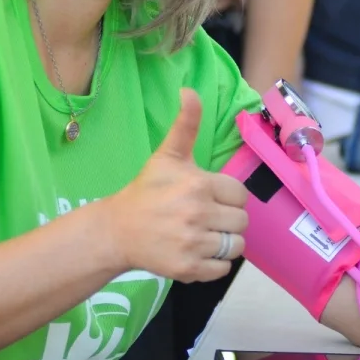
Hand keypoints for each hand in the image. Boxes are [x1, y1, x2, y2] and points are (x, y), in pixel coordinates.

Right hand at [105, 90, 248, 282]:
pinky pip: (223, 270)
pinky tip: (199, 251)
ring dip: (225, 242)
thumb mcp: (168, 156)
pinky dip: (216, 264)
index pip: (240, 195)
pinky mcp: (188, 269)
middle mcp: (198, 214)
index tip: (210, 197)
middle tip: (207, 217)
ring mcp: (193, 244)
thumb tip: (189, 89)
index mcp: (198, 185)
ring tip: (205, 234)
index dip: (228, 196)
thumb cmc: (147, 190)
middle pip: (241, 221)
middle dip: (228, 219)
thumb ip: (185, 124)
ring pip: (236, 246)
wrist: (118, 230)